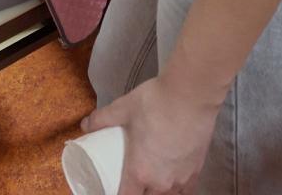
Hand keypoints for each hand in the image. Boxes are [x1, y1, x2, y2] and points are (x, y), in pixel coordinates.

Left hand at [81, 75, 220, 193]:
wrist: (190, 95)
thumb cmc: (154, 103)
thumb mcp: (122, 108)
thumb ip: (102, 118)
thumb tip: (84, 125)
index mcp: (140, 172)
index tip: (111, 190)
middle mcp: (162, 183)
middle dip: (137, 193)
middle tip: (130, 183)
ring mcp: (182, 180)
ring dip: (156, 193)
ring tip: (149, 184)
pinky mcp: (197, 172)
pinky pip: (185, 191)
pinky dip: (176, 191)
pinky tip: (172, 182)